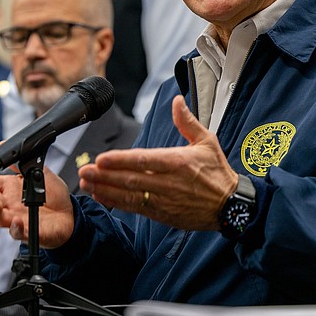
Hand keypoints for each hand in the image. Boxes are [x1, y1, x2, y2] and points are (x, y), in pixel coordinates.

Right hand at [0, 168, 74, 248]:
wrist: (70, 213)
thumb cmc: (53, 194)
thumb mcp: (40, 173)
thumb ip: (23, 163)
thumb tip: (5, 145)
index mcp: (10, 189)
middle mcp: (10, 205)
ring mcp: (17, 219)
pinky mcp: (29, 232)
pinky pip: (17, 233)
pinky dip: (15, 228)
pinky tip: (17, 221)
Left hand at [79, 95, 236, 230]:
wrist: (232, 207)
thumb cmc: (218, 171)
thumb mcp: (207, 141)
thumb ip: (187, 121)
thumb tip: (177, 100)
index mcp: (179, 162)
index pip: (145, 161)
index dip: (121, 161)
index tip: (101, 159)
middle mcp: (170, 183)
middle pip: (132, 180)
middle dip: (105, 176)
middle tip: (84, 171)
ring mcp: (165, 201)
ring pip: (130, 196)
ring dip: (106, 190)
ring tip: (85, 183)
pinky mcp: (163, 214)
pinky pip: (136, 209)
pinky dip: (116, 203)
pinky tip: (100, 196)